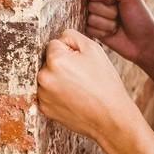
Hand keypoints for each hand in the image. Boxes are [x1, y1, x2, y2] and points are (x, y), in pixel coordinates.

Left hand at [36, 28, 139, 142]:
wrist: (111, 117)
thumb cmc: (105, 83)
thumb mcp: (94, 49)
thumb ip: (71, 36)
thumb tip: (58, 39)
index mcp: (55, 60)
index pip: (54, 45)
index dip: (70, 52)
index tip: (81, 64)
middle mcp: (44, 77)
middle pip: (48, 62)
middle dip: (61, 65)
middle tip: (81, 77)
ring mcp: (42, 95)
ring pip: (47, 78)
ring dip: (57, 80)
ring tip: (78, 89)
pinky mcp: (44, 109)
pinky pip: (47, 94)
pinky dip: (56, 94)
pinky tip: (72, 98)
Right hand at [84, 0, 153, 65]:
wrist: (143, 42)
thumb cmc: (139, 16)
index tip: (118, 2)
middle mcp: (99, 1)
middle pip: (90, 4)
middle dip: (108, 11)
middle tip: (119, 15)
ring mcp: (95, 16)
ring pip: (89, 17)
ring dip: (107, 23)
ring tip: (117, 24)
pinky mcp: (92, 30)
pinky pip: (88, 29)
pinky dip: (103, 32)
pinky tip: (112, 32)